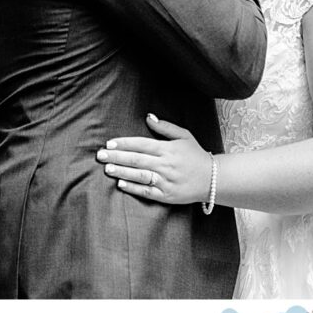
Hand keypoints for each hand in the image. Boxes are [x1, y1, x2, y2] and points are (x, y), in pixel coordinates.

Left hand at [97, 114, 212, 204]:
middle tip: (100, 155)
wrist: (212, 179)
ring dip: (121, 172)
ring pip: (139, 175)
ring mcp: (166, 181)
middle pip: (137, 159)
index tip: (109, 143)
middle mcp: (166, 164)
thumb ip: (165, 127)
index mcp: (168, 149)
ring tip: (107, 168)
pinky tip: (121, 184)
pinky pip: (147, 191)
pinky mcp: (167, 195)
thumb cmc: (196, 155)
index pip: (141, 144)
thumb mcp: (184, 136)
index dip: (124, 144)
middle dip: (116, 157)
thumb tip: (148, 117)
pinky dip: (133, 188)